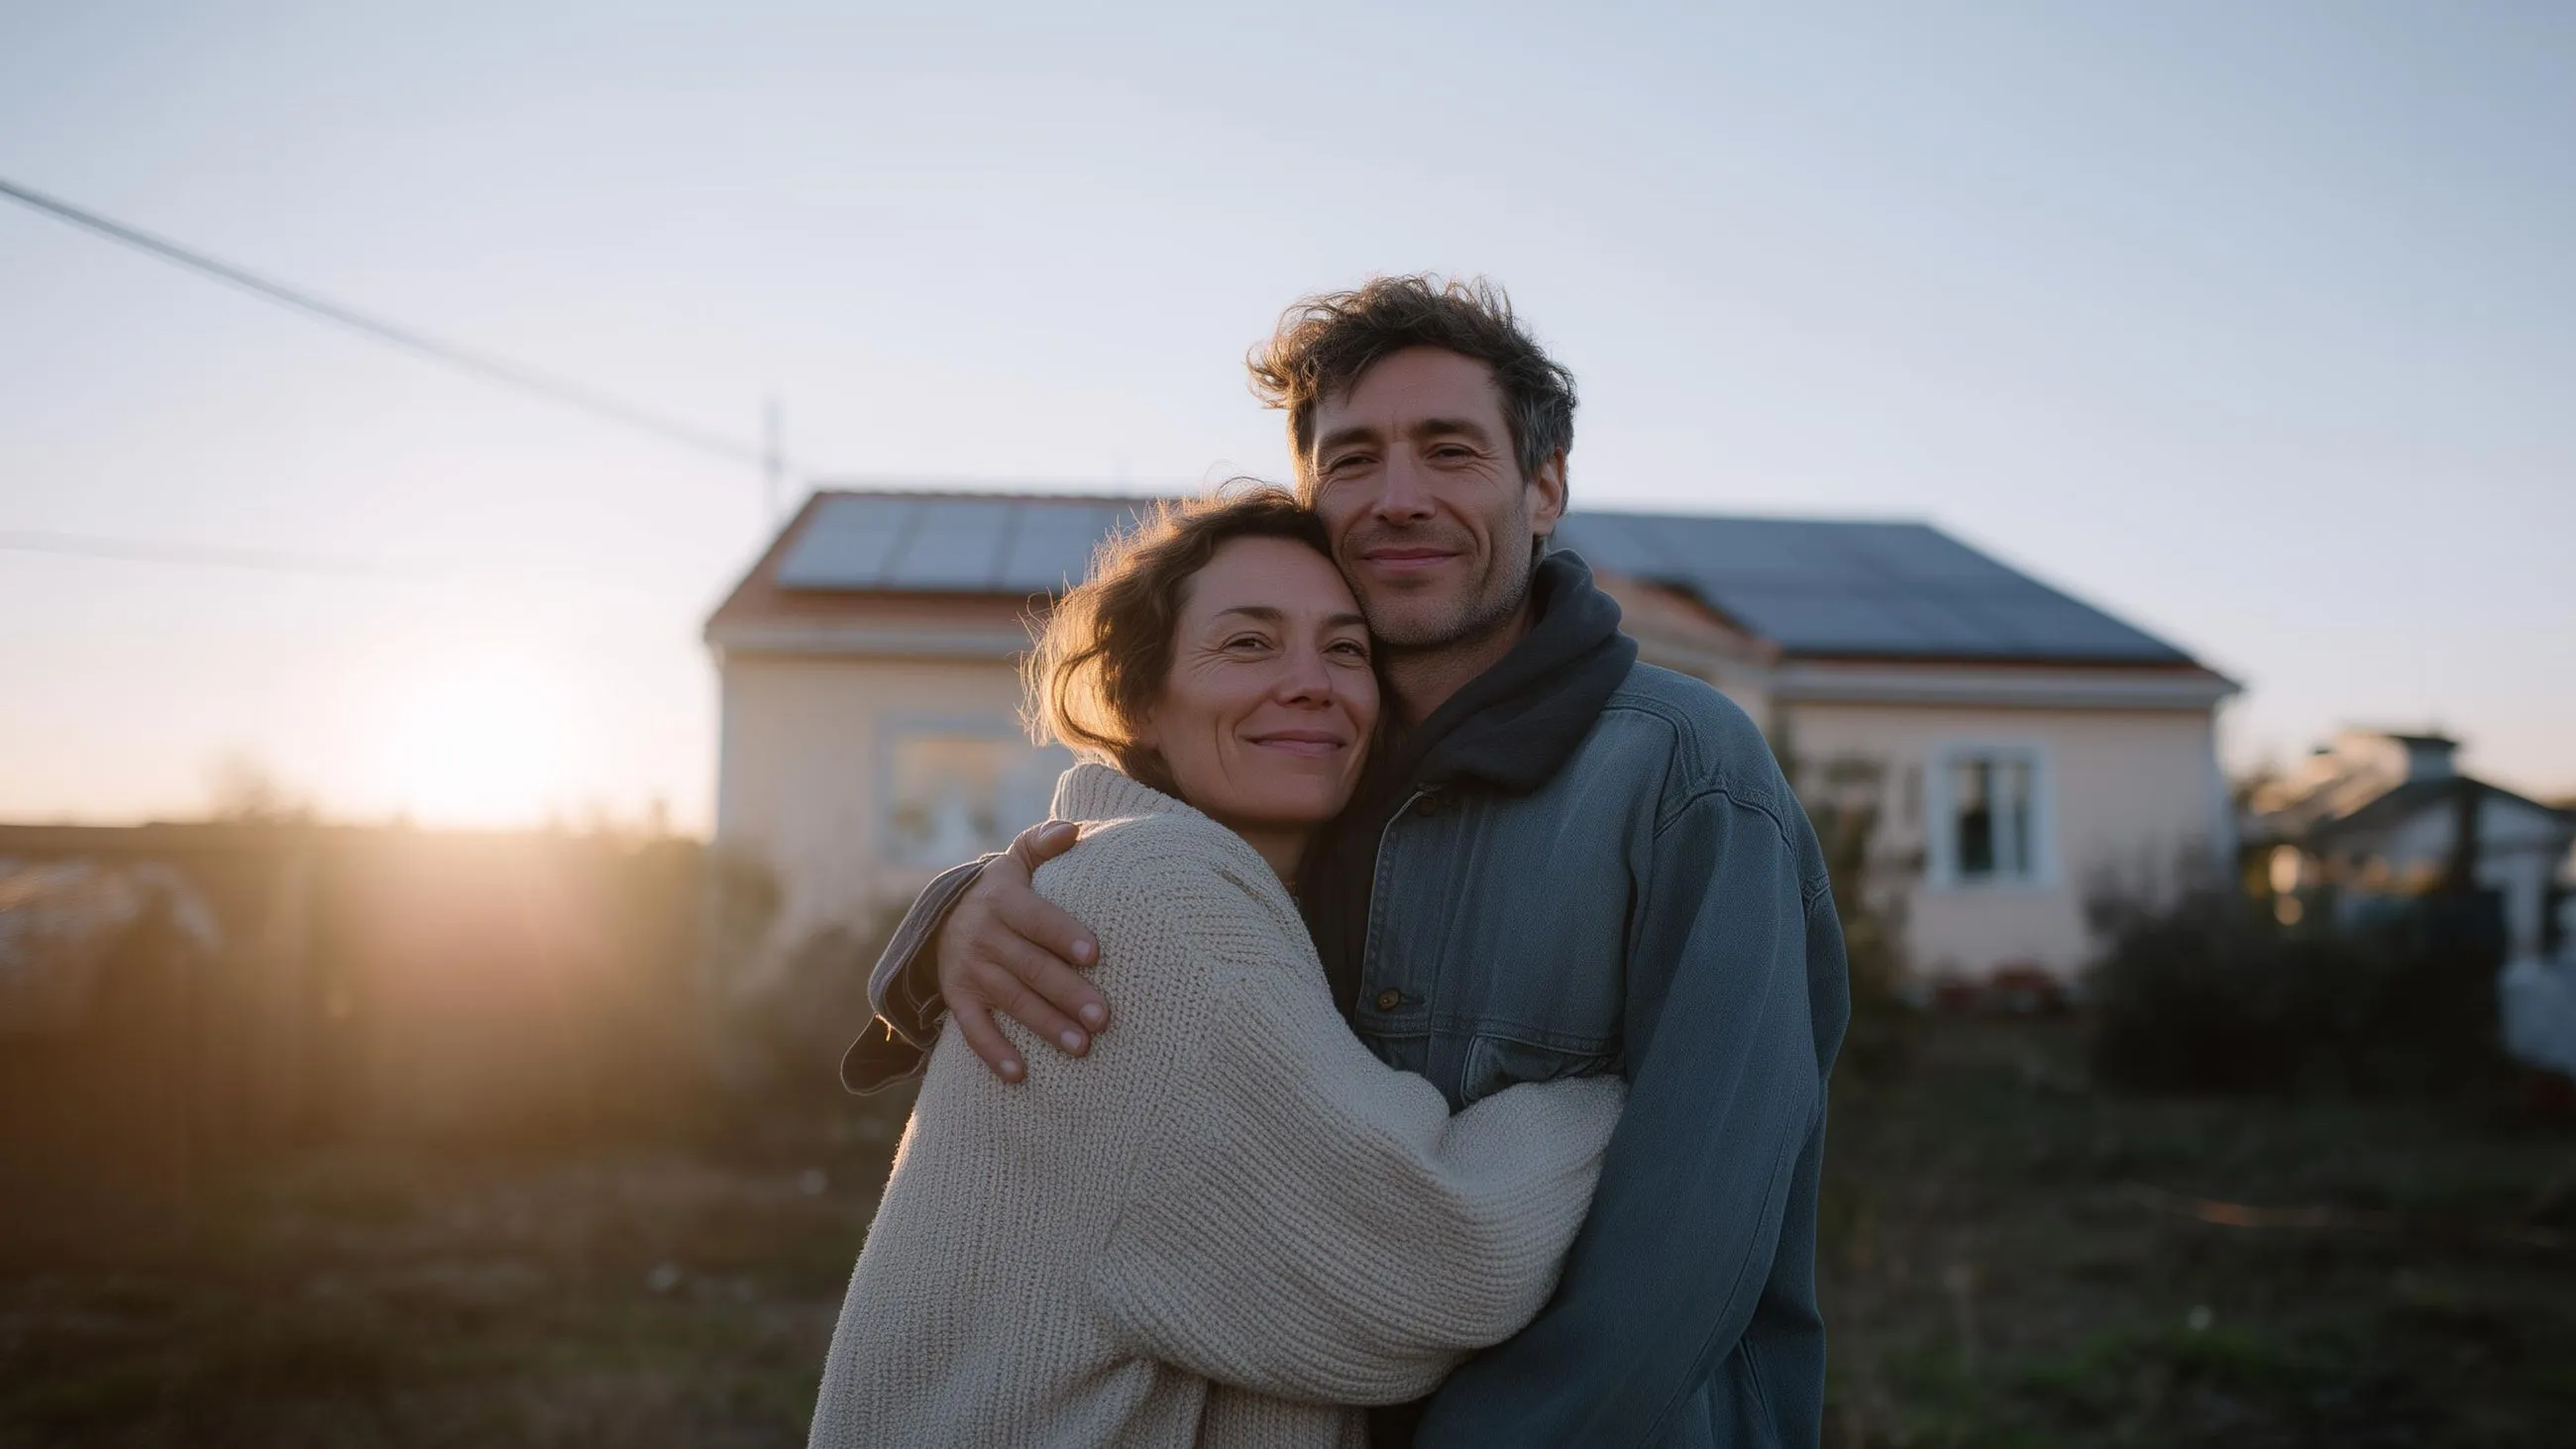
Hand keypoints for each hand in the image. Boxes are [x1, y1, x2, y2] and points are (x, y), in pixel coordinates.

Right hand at [937, 820, 1104, 1081]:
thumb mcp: (1016, 860)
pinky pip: (973, 1029)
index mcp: (1004, 900)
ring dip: (1046, 1026)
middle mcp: (985, 936)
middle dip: (1067, 992)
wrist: (941, 918)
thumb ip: (1044, 842)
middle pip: (1032, 967)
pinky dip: (994, 1053)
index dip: (1064, 934)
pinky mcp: (959, 998)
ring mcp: (971, 971)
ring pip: (1011, 1001)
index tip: (1094, 953)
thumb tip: (1074, 830)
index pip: (1037, 919)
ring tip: (1081, 1048)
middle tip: (1103, 1017)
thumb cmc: (1002, 889)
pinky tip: (1020, 1074)